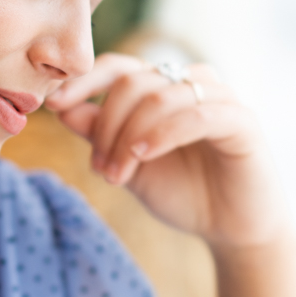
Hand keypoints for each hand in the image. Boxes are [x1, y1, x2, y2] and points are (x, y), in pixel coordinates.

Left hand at [43, 54, 295, 296]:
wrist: (232, 229)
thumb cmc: (184, 193)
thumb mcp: (130, 163)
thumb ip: (100, 134)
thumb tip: (60, 107)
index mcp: (163, 89)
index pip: (118, 67)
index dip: (83, 81)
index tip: (53, 104)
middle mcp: (191, 84)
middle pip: (133, 82)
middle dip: (107, 126)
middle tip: (101, 169)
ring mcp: (219, 98)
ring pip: (160, 95)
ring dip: (129, 136)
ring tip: (118, 175)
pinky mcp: (242, 121)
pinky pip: (197, 114)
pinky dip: (164, 132)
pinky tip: (144, 155)